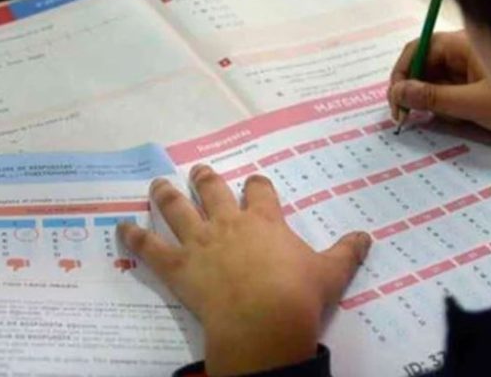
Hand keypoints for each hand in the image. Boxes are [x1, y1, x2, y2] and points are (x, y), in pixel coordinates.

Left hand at [119, 165, 371, 375]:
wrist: (264, 320)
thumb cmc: (299, 294)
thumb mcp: (331, 271)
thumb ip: (347, 251)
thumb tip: (369, 236)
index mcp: (264, 220)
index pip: (260, 190)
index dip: (257, 184)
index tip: (255, 182)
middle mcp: (228, 223)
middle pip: (212, 190)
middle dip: (205, 178)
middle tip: (199, 171)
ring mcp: (200, 242)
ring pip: (176, 209)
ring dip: (165, 195)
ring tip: (156, 183)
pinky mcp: (178, 266)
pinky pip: (150, 248)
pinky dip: (134, 238)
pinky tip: (121, 228)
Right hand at [388, 30, 490, 134]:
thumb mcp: (473, 104)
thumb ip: (433, 98)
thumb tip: (398, 92)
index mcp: (463, 44)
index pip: (418, 49)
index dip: (401, 73)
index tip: (395, 101)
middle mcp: (464, 51)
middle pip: (424, 62)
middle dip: (410, 88)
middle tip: (403, 117)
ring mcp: (471, 67)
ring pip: (434, 77)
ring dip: (425, 98)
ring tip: (420, 121)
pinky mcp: (477, 83)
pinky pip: (448, 88)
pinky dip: (440, 104)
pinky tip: (442, 119)